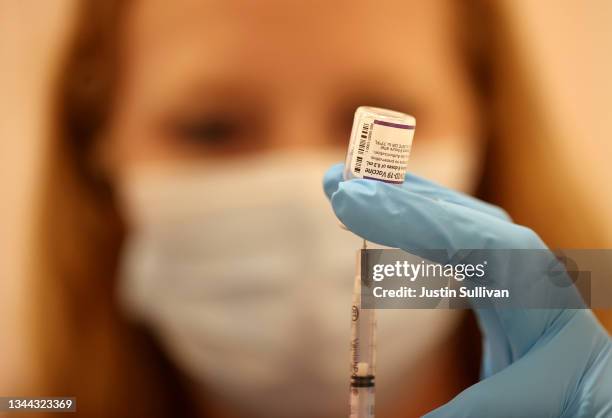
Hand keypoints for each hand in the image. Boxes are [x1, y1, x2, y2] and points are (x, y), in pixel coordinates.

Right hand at [323, 163, 611, 417]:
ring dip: (403, 197)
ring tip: (354, 185)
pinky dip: (417, 215)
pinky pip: (453, 230)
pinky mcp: (497, 266)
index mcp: (531, 286)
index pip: (463, 238)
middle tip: (336, 181)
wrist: (593, 388)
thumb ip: (464, 412)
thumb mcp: (517, 405)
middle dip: (393, 196)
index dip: (406, 216)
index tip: (352, 200)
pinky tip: (393, 207)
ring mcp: (511, 257)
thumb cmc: (562, 395)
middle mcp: (523, 259)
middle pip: (454, 214)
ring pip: (453, 214)